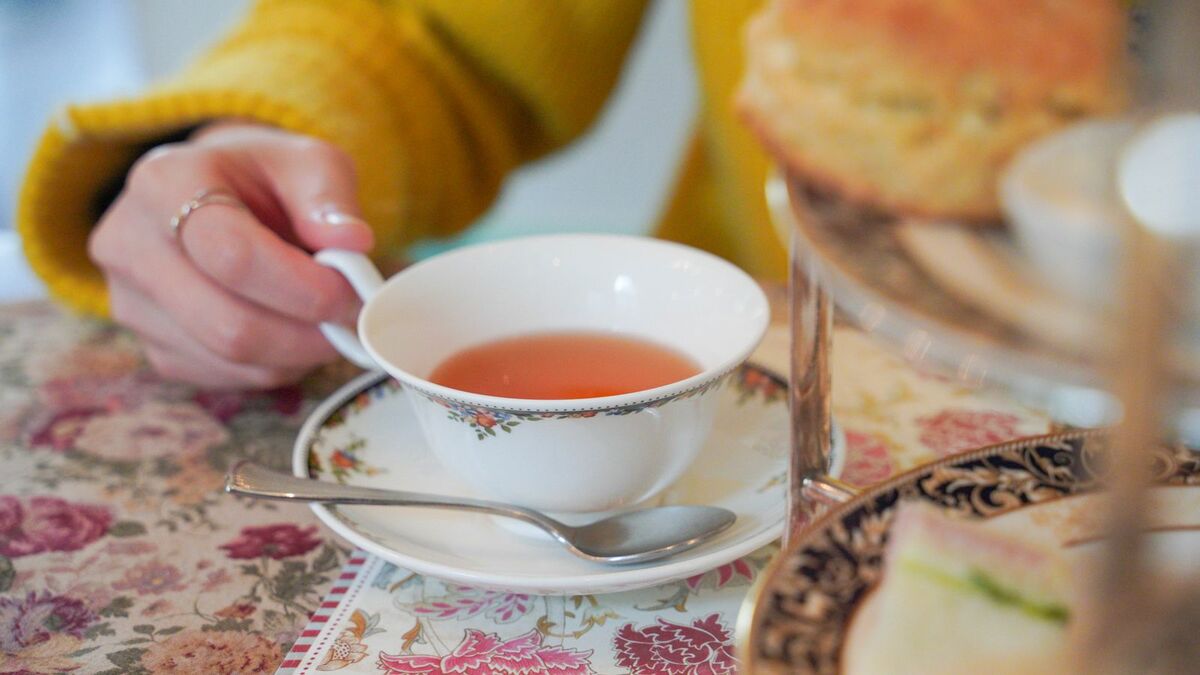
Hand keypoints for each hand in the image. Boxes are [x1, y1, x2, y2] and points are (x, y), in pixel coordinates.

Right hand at [88, 122, 374, 388]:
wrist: (217, 195)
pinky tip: (290, 331)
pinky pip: (224, 378)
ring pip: (229, 359)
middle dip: (307, 332)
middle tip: (353, 320)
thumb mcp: (308, 162)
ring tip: (326, 321)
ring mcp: (131, 302)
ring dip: (297, 353)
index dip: (303, 287)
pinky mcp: (150, 346)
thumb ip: (331, 197)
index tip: (353, 293)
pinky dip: (274, 366)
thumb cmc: (265, 178)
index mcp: (164, 182)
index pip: (232, 255)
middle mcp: (129, 244)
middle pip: (229, 323)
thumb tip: (352, 242)